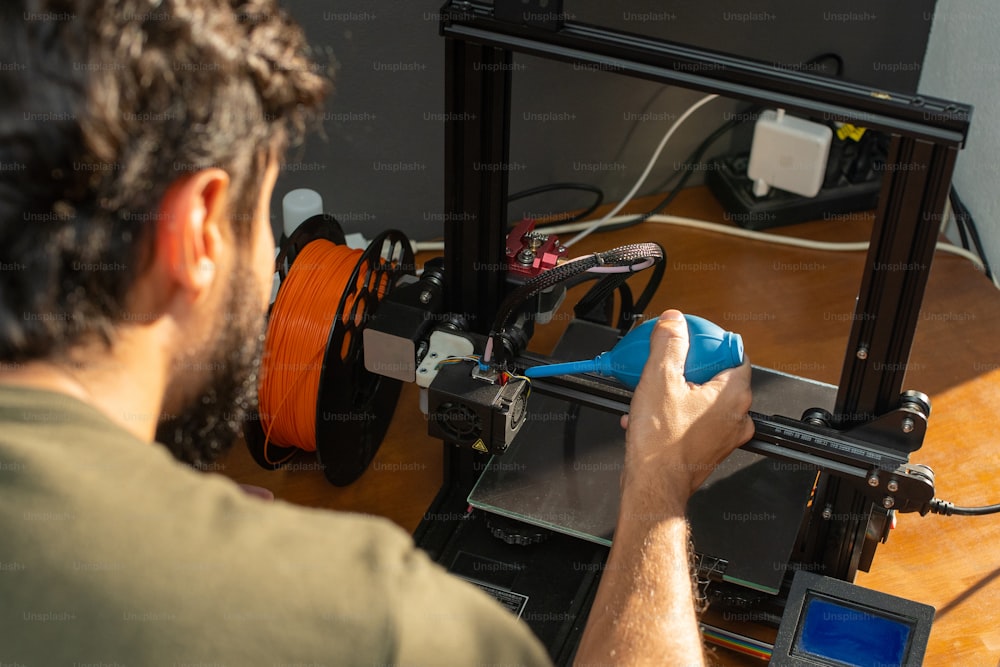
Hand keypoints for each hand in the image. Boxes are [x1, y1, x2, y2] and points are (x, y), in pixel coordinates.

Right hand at [621, 309, 753, 501]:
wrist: (652, 486)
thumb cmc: (661, 444)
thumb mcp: (659, 379)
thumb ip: (669, 343)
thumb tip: (674, 321)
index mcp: (733, 395)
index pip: (735, 352)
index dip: (711, 343)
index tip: (691, 340)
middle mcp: (736, 416)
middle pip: (717, 374)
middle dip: (687, 367)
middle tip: (665, 363)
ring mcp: (725, 435)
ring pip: (703, 398)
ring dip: (676, 390)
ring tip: (651, 390)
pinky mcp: (709, 448)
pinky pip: (694, 419)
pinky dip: (673, 411)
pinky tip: (647, 413)